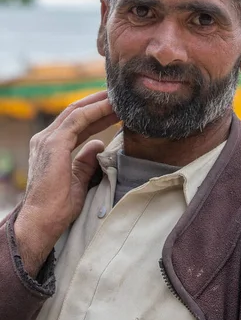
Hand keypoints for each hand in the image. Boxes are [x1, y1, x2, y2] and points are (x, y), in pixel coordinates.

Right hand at [14, 91, 117, 276]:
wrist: (41, 223)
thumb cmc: (57, 208)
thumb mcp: (78, 179)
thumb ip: (86, 160)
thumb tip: (99, 144)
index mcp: (51, 147)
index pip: (76, 123)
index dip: (96, 114)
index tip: (115, 109)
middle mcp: (46, 139)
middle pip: (76, 112)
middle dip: (99, 103)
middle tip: (120, 97)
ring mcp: (48, 139)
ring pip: (77, 111)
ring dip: (100, 103)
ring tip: (119, 98)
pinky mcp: (54, 143)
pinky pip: (78, 118)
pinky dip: (96, 110)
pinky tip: (111, 107)